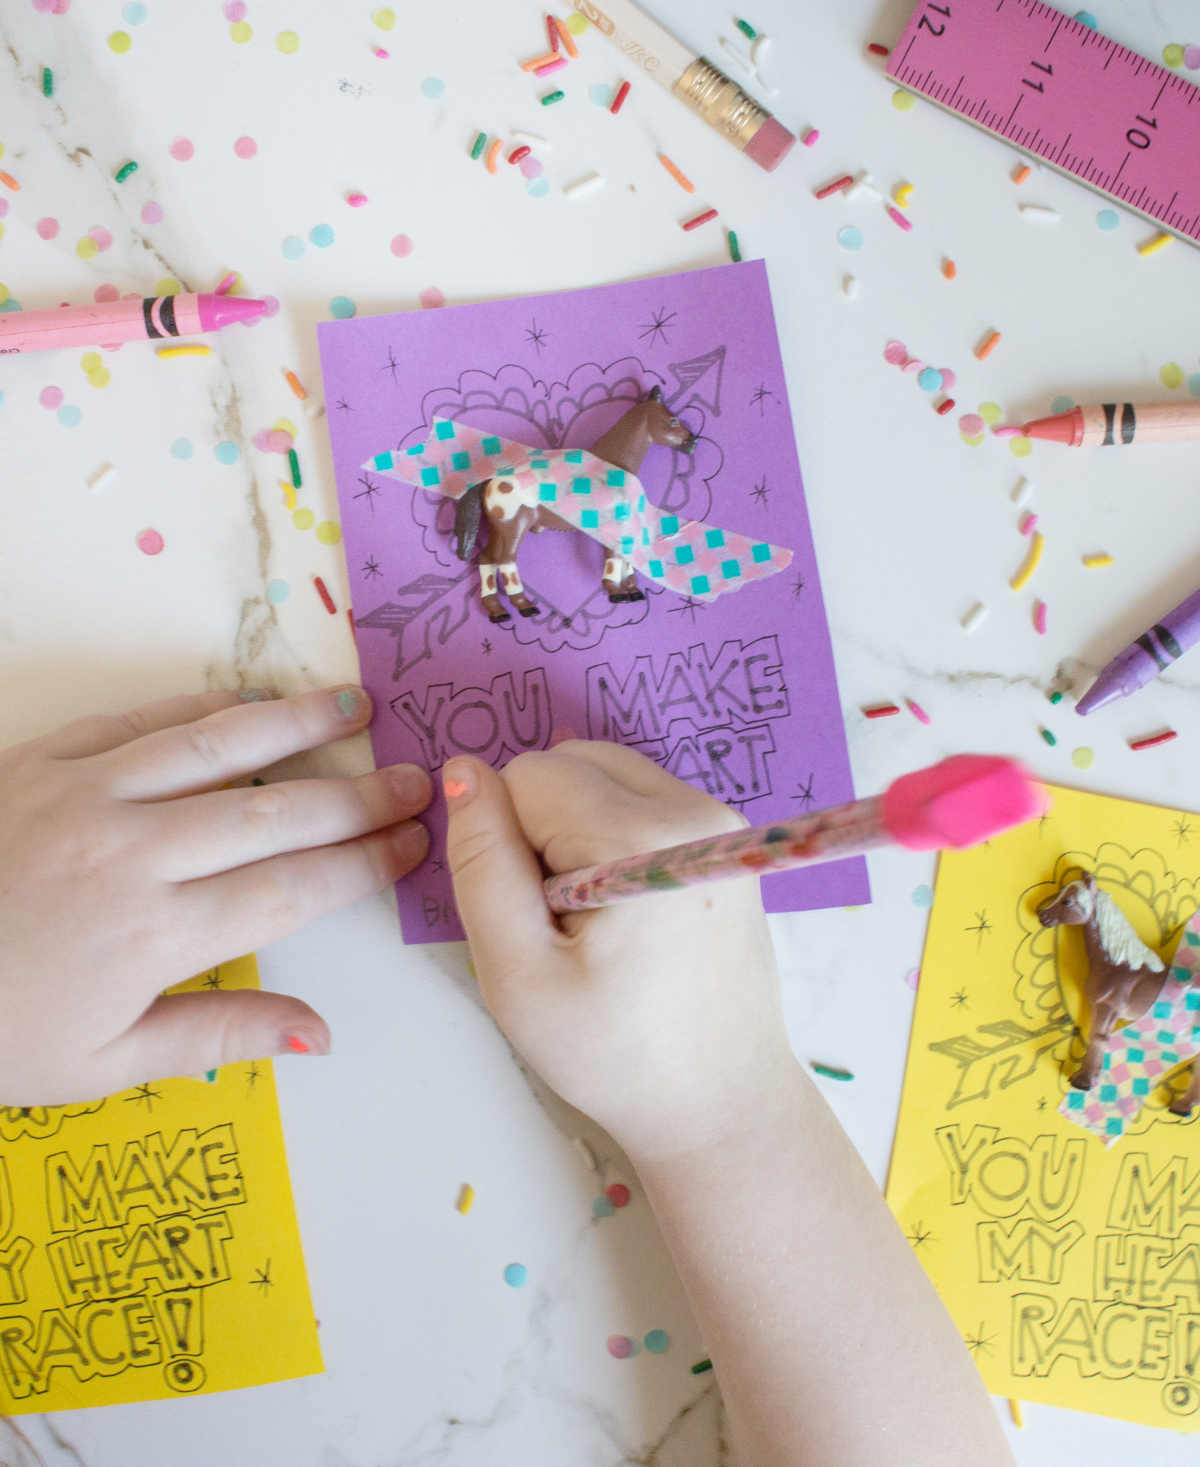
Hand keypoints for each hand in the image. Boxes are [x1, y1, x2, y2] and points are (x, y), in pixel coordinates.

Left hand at [0, 686, 430, 1103]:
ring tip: (359, 706)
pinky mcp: (45, 757)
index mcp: (155, 934)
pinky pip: (142, 719)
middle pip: (275, 812)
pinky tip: (249, 700)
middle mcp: (134, 850)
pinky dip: (204, 706)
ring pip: (218, 746)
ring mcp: (88, 792)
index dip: (363, 865)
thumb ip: (216, 1039)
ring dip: (297, 723)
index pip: (293, 888)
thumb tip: (321, 1034)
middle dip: (359, 796)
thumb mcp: (98, 1065)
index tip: (414, 847)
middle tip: (419, 780)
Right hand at [444, 741, 790, 1160]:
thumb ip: (481, 863)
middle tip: (561, 918)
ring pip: (605, 773)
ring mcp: (719, 818)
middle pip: (570, 761)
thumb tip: (462, 770)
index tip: (536, 915)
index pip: (528, 776)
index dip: (507, 842)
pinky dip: (612, 835)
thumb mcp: (518, 973)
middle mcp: (693, 808)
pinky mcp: (726, 836)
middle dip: (542, 825)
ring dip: (575, 828)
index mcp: (641, 836)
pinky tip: (623, 908)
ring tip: (592, 916)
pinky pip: (641, 797)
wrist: (719, 1101)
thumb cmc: (615, 1053)